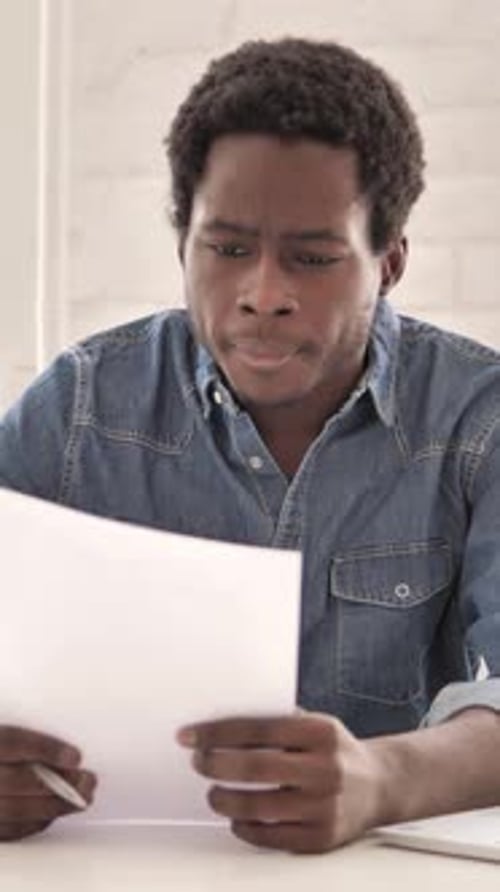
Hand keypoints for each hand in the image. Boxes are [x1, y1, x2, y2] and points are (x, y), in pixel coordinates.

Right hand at [0, 726, 96, 840]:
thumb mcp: (5, 726)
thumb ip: (26, 738)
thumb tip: (66, 751)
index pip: (12, 743)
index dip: (46, 750)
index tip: (76, 756)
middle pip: (15, 781)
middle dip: (57, 783)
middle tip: (87, 780)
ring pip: (14, 810)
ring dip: (54, 807)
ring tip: (81, 799)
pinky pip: (8, 829)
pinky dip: (36, 822)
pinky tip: (55, 813)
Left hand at [176, 712, 383, 853]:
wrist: (379, 785)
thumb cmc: (336, 751)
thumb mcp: (315, 723)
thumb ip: (277, 723)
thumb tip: (221, 727)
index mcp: (321, 732)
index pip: (256, 730)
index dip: (217, 732)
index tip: (190, 735)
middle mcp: (325, 769)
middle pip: (254, 768)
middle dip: (215, 764)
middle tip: (198, 762)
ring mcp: (324, 806)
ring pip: (258, 806)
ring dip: (225, 800)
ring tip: (215, 794)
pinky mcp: (321, 838)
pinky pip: (271, 836)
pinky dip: (246, 828)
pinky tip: (238, 819)